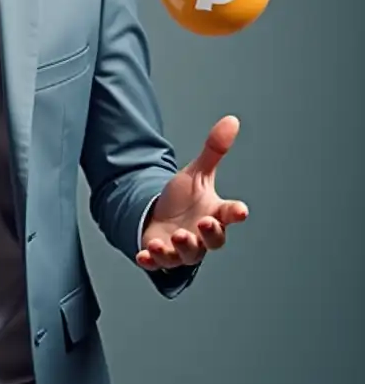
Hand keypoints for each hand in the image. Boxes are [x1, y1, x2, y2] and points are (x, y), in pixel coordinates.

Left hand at [136, 115, 248, 270]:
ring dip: (181, 248)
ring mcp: (182, 248)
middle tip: (202, 223)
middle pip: (213, 241)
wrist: (159, 217)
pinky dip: (152, 261)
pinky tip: (143, 254)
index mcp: (214, 214)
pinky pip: (158, 264)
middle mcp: (201, 235)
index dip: (235, 213)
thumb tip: (231, 120)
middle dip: (209, 233)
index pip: (230, 214)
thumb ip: (213, 151)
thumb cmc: (184, 199)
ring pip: (187, 255)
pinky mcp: (162, 255)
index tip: (241, 210)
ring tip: (173, 237)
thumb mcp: (197, 173)